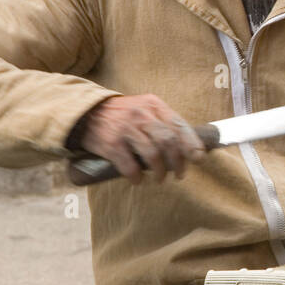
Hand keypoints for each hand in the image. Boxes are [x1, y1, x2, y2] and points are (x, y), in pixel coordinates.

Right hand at [76, 94, 206, 183]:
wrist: (86, 113)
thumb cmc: (121, 115)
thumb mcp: (144, 108)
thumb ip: (163, 122)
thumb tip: (188, 146)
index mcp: (153, 105)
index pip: (179, 125)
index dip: (192, 144)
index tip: (198, 158)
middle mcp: (141, 115)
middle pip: (169, 141)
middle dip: (178, 162)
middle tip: (179, 174)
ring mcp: (126, 129)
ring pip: (153, 155)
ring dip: (160, 172)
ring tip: (161, 179)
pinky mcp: (112, 144)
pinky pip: (131, 166)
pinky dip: (137, 177)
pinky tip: (138, 180)